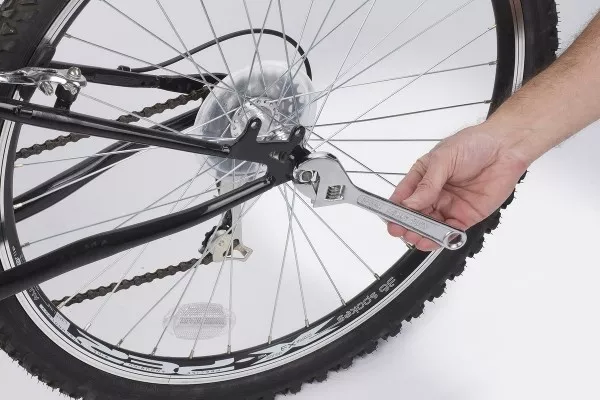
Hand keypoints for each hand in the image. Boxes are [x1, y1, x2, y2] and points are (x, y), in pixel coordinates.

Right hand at [388, 123, 529, 250]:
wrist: (506, 147)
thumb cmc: (475, 144)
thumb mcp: (444, 159)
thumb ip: (427, 184)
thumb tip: (409, 203)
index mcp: (423, 176)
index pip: (403, 196)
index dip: (395, 209)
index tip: (390, 218)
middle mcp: (434, 193)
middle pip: (415, 214)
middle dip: (407, 224)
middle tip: (402, 231)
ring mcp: (449, 205)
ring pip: (430, 226)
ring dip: (422, 234)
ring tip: (416, 237)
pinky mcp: (466, 216)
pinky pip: (451, 232)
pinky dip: (442, 238)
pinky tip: (434, 240)